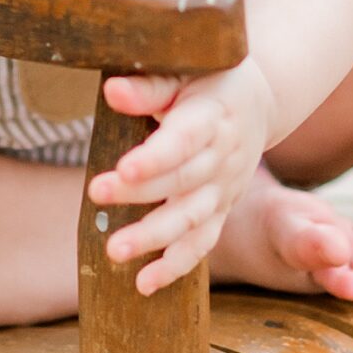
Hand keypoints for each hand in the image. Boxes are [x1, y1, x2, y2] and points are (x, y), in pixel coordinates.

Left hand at [87, 59, 275, 295]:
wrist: (257, 100)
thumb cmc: (208, 77)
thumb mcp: (186, 69)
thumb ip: (149, 85)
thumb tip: (112, 92)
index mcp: (214, 116)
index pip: (184, 141)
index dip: (155, 157)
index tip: (123, 168)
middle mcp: (223, 157)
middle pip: (181, 181)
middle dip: (139, 194)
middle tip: (95, 195)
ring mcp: (225, 188)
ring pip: (191, 219)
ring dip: (154, 238)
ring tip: (115, 252)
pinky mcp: (221, 210)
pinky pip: (202, 243)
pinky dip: (176, 266)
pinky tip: (144, 284)